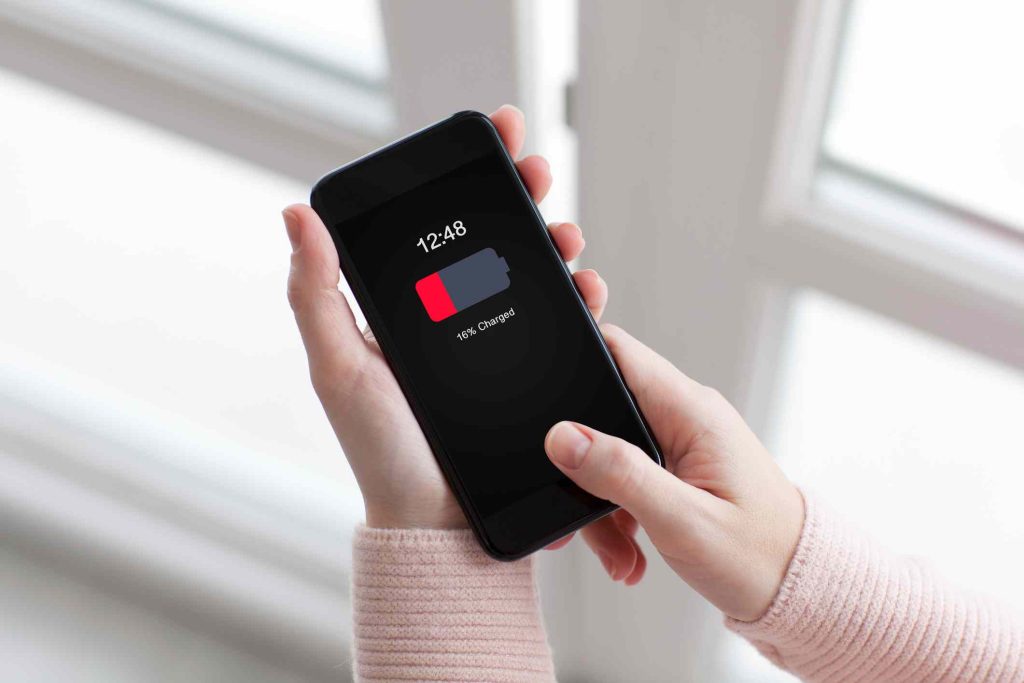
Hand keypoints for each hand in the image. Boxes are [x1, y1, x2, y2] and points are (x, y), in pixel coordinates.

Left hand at [282, 105, 608, 529]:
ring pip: (531, 274)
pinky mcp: (529, 373)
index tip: (490, 136)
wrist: (438, 525)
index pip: (436, 225)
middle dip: (518, 195)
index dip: (463, 177)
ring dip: (554, 242)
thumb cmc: (381, 451)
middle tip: (535, 171)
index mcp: (405, 307)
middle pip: (490, 238)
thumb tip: (294, 213)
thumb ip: (316, 295)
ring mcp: (493, 344)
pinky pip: (558, 324)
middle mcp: (451, 318)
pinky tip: (587, 287)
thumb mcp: (339, 368)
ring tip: (566, 235)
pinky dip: (578, 297)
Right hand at [544, 325, 804, 621]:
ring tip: (617, 550)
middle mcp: (686, 416)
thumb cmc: (759, 556)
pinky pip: (627, 475)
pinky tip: (629, 549)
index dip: (575, 355)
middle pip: (603, 409)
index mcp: (691, 411)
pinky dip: (618, 513)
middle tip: (577, 510)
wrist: (799, 591)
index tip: (537, 389)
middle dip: (580, 461)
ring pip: (609, 451)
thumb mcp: (681, 520)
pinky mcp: (678, 467)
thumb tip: (562, 437)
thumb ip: (620, 474)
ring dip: (600, 501)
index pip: (619, 351)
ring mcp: (682, 441)